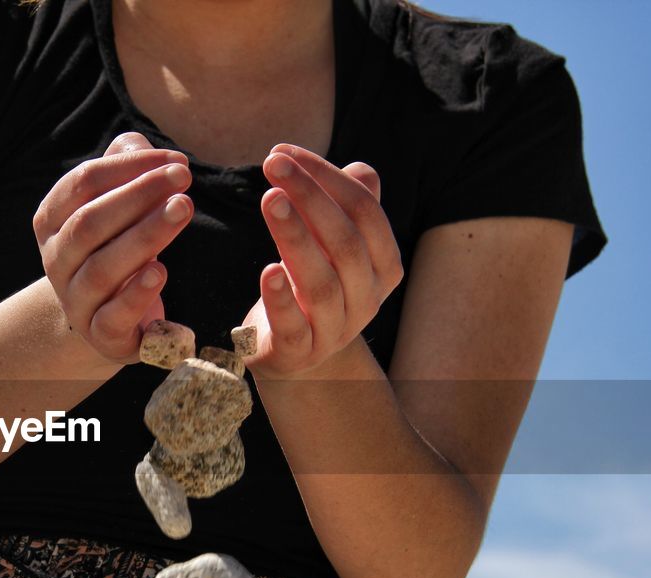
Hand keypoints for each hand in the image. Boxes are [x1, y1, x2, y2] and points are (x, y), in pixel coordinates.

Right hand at [33, 132, 193, 365]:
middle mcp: (56, 261)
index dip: (128, 167)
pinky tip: (161, 271)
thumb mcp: (117, 206)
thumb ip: (124, 168)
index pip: (82, 184)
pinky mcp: (101, 335)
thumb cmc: (117, 248)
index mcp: (52, 222)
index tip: (176, 160)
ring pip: (101, 269)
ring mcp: (75, 301)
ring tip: (183, 210)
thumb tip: (136, 145)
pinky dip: (136, 295)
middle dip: (138, 196)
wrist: (110, 321)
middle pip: (89, 223)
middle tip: (184, 179)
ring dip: (145, 236)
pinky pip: (112, 316)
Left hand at [240, 144, 403, 378]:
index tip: (285, 151)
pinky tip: (267, 270)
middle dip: (310, 199)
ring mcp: (335, 331)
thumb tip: (362, 170)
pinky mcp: (298, 353)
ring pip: (321, 283)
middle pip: (346, 243)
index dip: (328, 179)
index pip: (365, 213)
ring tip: (269, 200)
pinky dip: (280, 299)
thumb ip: (348, 209)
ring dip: (295, 237)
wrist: (293, 352)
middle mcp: (367, 299)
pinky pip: (294, 327)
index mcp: (383, 266)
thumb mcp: (332, 245)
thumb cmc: (313, 283)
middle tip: (272, 165)